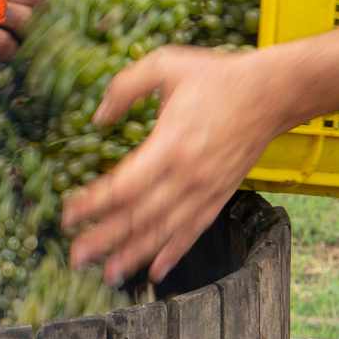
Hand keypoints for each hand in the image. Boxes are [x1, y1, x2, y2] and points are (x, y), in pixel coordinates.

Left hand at [62, 45, 282, 284]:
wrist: (270, 94)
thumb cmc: (217, 77)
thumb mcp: (166, 65)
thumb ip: (126, 87)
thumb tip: (98, 117)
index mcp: (169, 145)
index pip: (123, 186)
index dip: (93, 204)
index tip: (68, 214)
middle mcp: (187, 176)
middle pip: (138, 216)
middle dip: (104, 238)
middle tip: (75, 256)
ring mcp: (205, 191)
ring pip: (164, 231)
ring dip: (133, 254)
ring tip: (108, 274)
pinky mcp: (220, 197)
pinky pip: (193, 231)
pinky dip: (173, 253)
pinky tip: (155, 270)